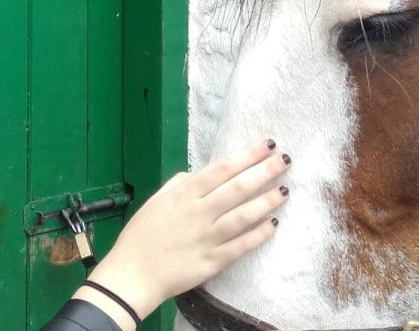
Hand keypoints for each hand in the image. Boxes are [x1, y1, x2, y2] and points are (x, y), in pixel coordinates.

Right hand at [73, 138, 289, 328]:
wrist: (133, 274)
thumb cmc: (142, 234)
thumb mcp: (156, 201)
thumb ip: (180, 184)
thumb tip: (200, 174)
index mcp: (184, 194)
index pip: (222, 169)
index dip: (247, 155)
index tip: (268, 144)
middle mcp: (199, 212)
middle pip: (238, 188)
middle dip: (265, 171)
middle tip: (285, 160)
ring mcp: (208, 238)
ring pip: (244, 216)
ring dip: (267, 201)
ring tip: (285, 190)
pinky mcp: (213, 261)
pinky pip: (241, 246)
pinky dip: (259, 234)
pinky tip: (273, 224)